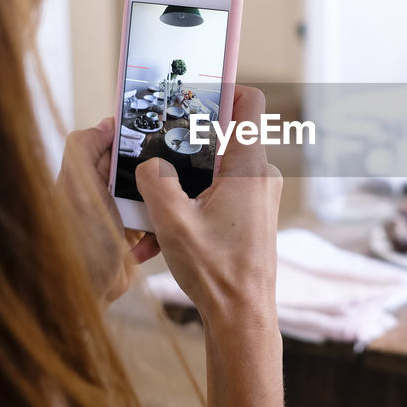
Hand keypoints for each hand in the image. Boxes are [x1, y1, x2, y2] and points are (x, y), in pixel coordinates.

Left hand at [58, 117, 161, 302]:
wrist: (83, 295)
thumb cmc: (76, 243)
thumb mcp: (76, 188)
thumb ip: (84, 149)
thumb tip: (106, 122)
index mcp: (88, 172)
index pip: (118, 140)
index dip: (140, 132)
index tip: (167, 127)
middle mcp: (103, 189)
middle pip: (142, 165)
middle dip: (160, 168)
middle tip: (181, 168)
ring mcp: (119, 212)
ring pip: (154, 192)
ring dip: (162, 201)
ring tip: (170, 205)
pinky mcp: (132, 234)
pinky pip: (156, 221)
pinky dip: (159, 228)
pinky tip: (154, 239)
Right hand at [134, 86, 282, 330]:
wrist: (242, 319)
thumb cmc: (216, 271)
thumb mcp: (172, 221)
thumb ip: (155, 180)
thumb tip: (148, 163)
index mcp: (247, 166)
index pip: (248, 103)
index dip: (224, 88)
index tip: (193, 89)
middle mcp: (260, 176)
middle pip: (218, 140)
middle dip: (180, 151)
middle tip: (149, 159)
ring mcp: (258, 197)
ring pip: (211, 175)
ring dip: (177, 192)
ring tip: (147, 219)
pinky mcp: (251, 217)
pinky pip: (216, 199)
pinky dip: (188, 212)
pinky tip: (156, 242)